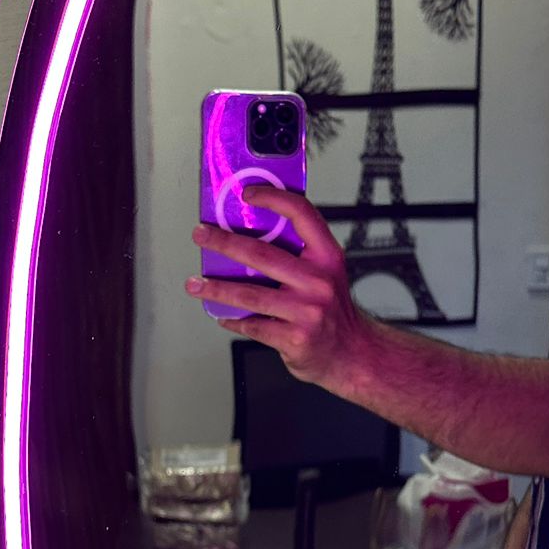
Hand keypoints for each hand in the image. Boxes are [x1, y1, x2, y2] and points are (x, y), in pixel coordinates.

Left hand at [186, 187, 369, 389]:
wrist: (353, 353)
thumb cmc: (333, 311)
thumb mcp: (327, 273)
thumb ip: (298, 255)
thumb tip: (249, 235)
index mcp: (327, 257)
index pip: (302, 214)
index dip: (273, 199)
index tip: (247, 194)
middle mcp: (319, 282)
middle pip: (261, 254)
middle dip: (223, 242)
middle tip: (202, 236)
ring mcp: (306, 312)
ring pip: (248, 294)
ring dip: (215, 288)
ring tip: (196, 284)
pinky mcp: (294, 338)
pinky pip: (252, 326)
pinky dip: (233, 320)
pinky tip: (223, 315)